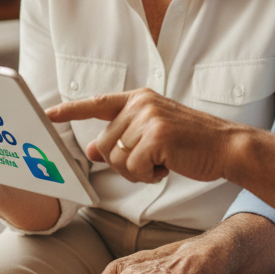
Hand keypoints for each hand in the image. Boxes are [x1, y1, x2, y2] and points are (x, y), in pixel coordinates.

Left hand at [46, 89, 238, 185]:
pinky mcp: (156, 136)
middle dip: (125, 162)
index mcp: (139, 98)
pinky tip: (167, 166)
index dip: (71, 110)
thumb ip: (123, 138)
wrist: (226, 146)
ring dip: (138, 171)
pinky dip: (148, 175)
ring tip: (162, 161)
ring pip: (117, 159)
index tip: (49, 114)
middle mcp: (140, 104)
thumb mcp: (153, 135)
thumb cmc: (191, 143)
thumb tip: (94, 150)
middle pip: (106, 145)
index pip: (97, 103)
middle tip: (154, 160)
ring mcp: (148, 119)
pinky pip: (133, 168)